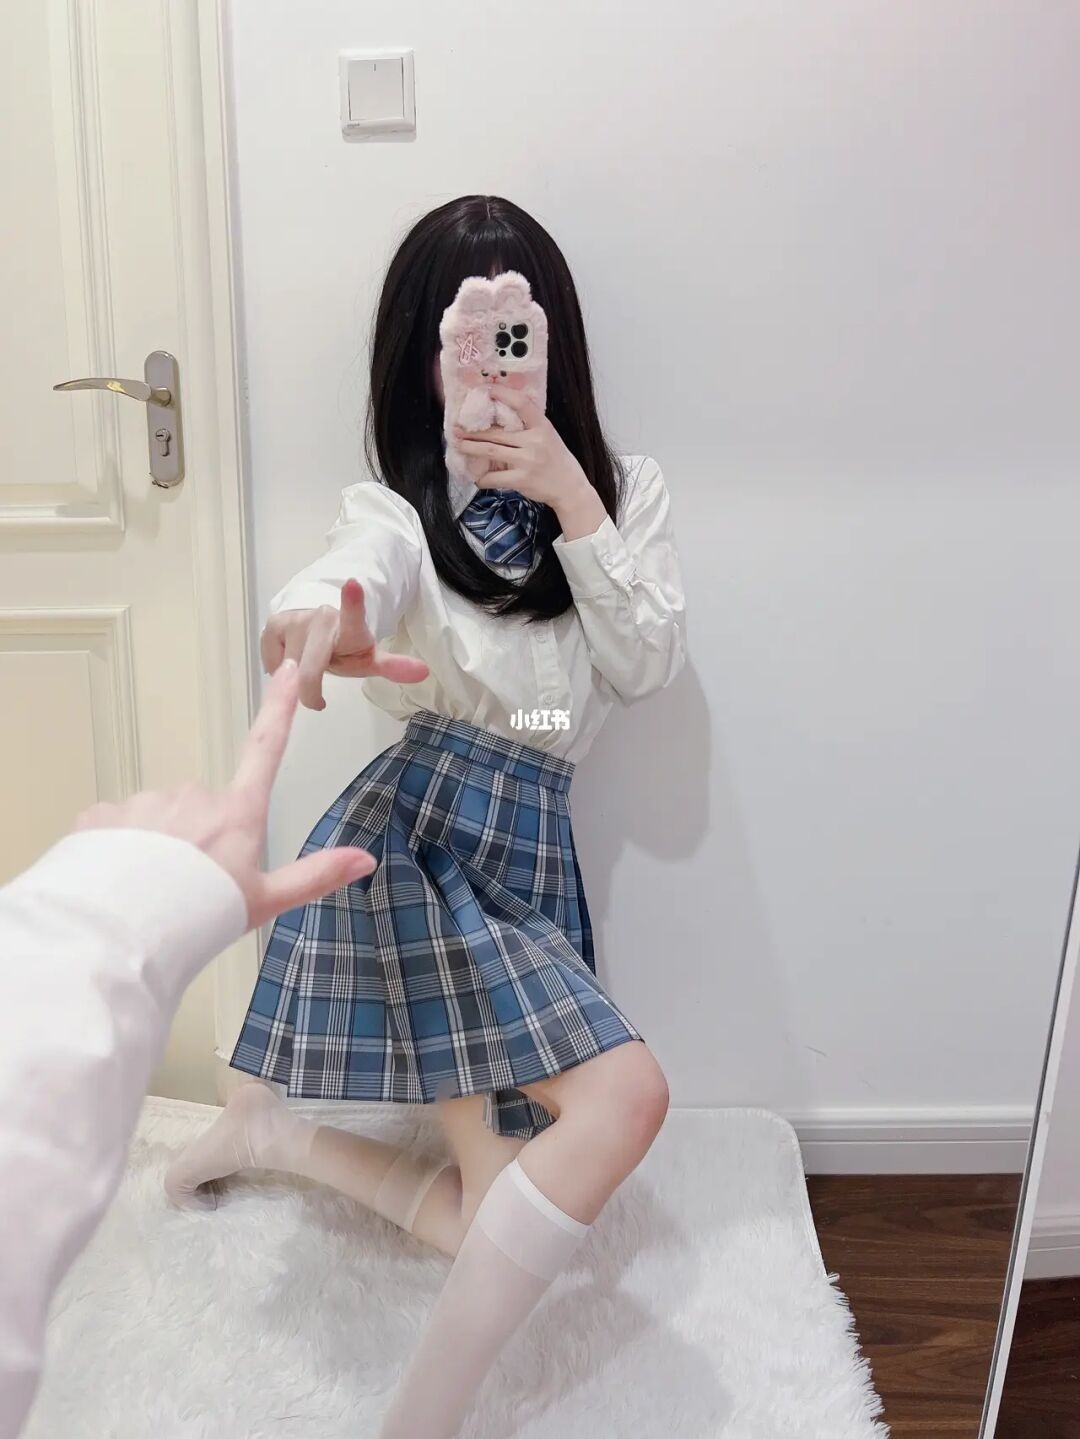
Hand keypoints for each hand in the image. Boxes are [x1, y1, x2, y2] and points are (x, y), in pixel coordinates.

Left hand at [71, 661, 376, 927]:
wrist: (123, 933)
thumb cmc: (201, 917)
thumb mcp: (266, 901)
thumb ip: (315, 875)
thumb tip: (365, 858)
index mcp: (238, 812)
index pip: (266, 748)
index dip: (279, 708)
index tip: (289, 670)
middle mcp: (194, 795)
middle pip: (204, 809)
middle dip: (198, 839)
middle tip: (194, 886)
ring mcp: (147, 801)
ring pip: (158, 821)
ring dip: (158, 848)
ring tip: (156, 891)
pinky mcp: (104, 815)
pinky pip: (117, 829)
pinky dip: (120, 851)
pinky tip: (121, 882)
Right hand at [261, 578, 428, 709]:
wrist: (314, 626)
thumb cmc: (343, 648)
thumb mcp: (367, 659)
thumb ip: (392, 666)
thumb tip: (424, 672)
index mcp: (350, 627)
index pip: (353, 618)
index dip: (353, 603)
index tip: (353, 584)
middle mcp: (320, 619)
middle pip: (311, 666)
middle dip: (310, 687)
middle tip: (315, 701)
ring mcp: (294, 620)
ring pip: (290, 667)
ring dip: (297, 674)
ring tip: (307, 665)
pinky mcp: (273, 625)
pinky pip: (273, 662)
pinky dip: (281, 668)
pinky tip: (291, 660)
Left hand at [452, 385, 591, 508]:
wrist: (569, 488)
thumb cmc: (556, 460)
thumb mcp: (548, 435)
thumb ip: (529, 426)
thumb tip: (501, 414)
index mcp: (542, 426)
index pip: (521, 403)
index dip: (502, 394)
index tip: (485, 390)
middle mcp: (534, 441)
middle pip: (496, 432)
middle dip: (472, 431)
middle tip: (456, 427)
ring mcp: (527, 461)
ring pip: (490, 451)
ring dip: (470, 448)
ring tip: (458, 445)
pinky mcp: (521, 480)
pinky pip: (494, 477)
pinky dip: (482, 478)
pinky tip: (477, 477)